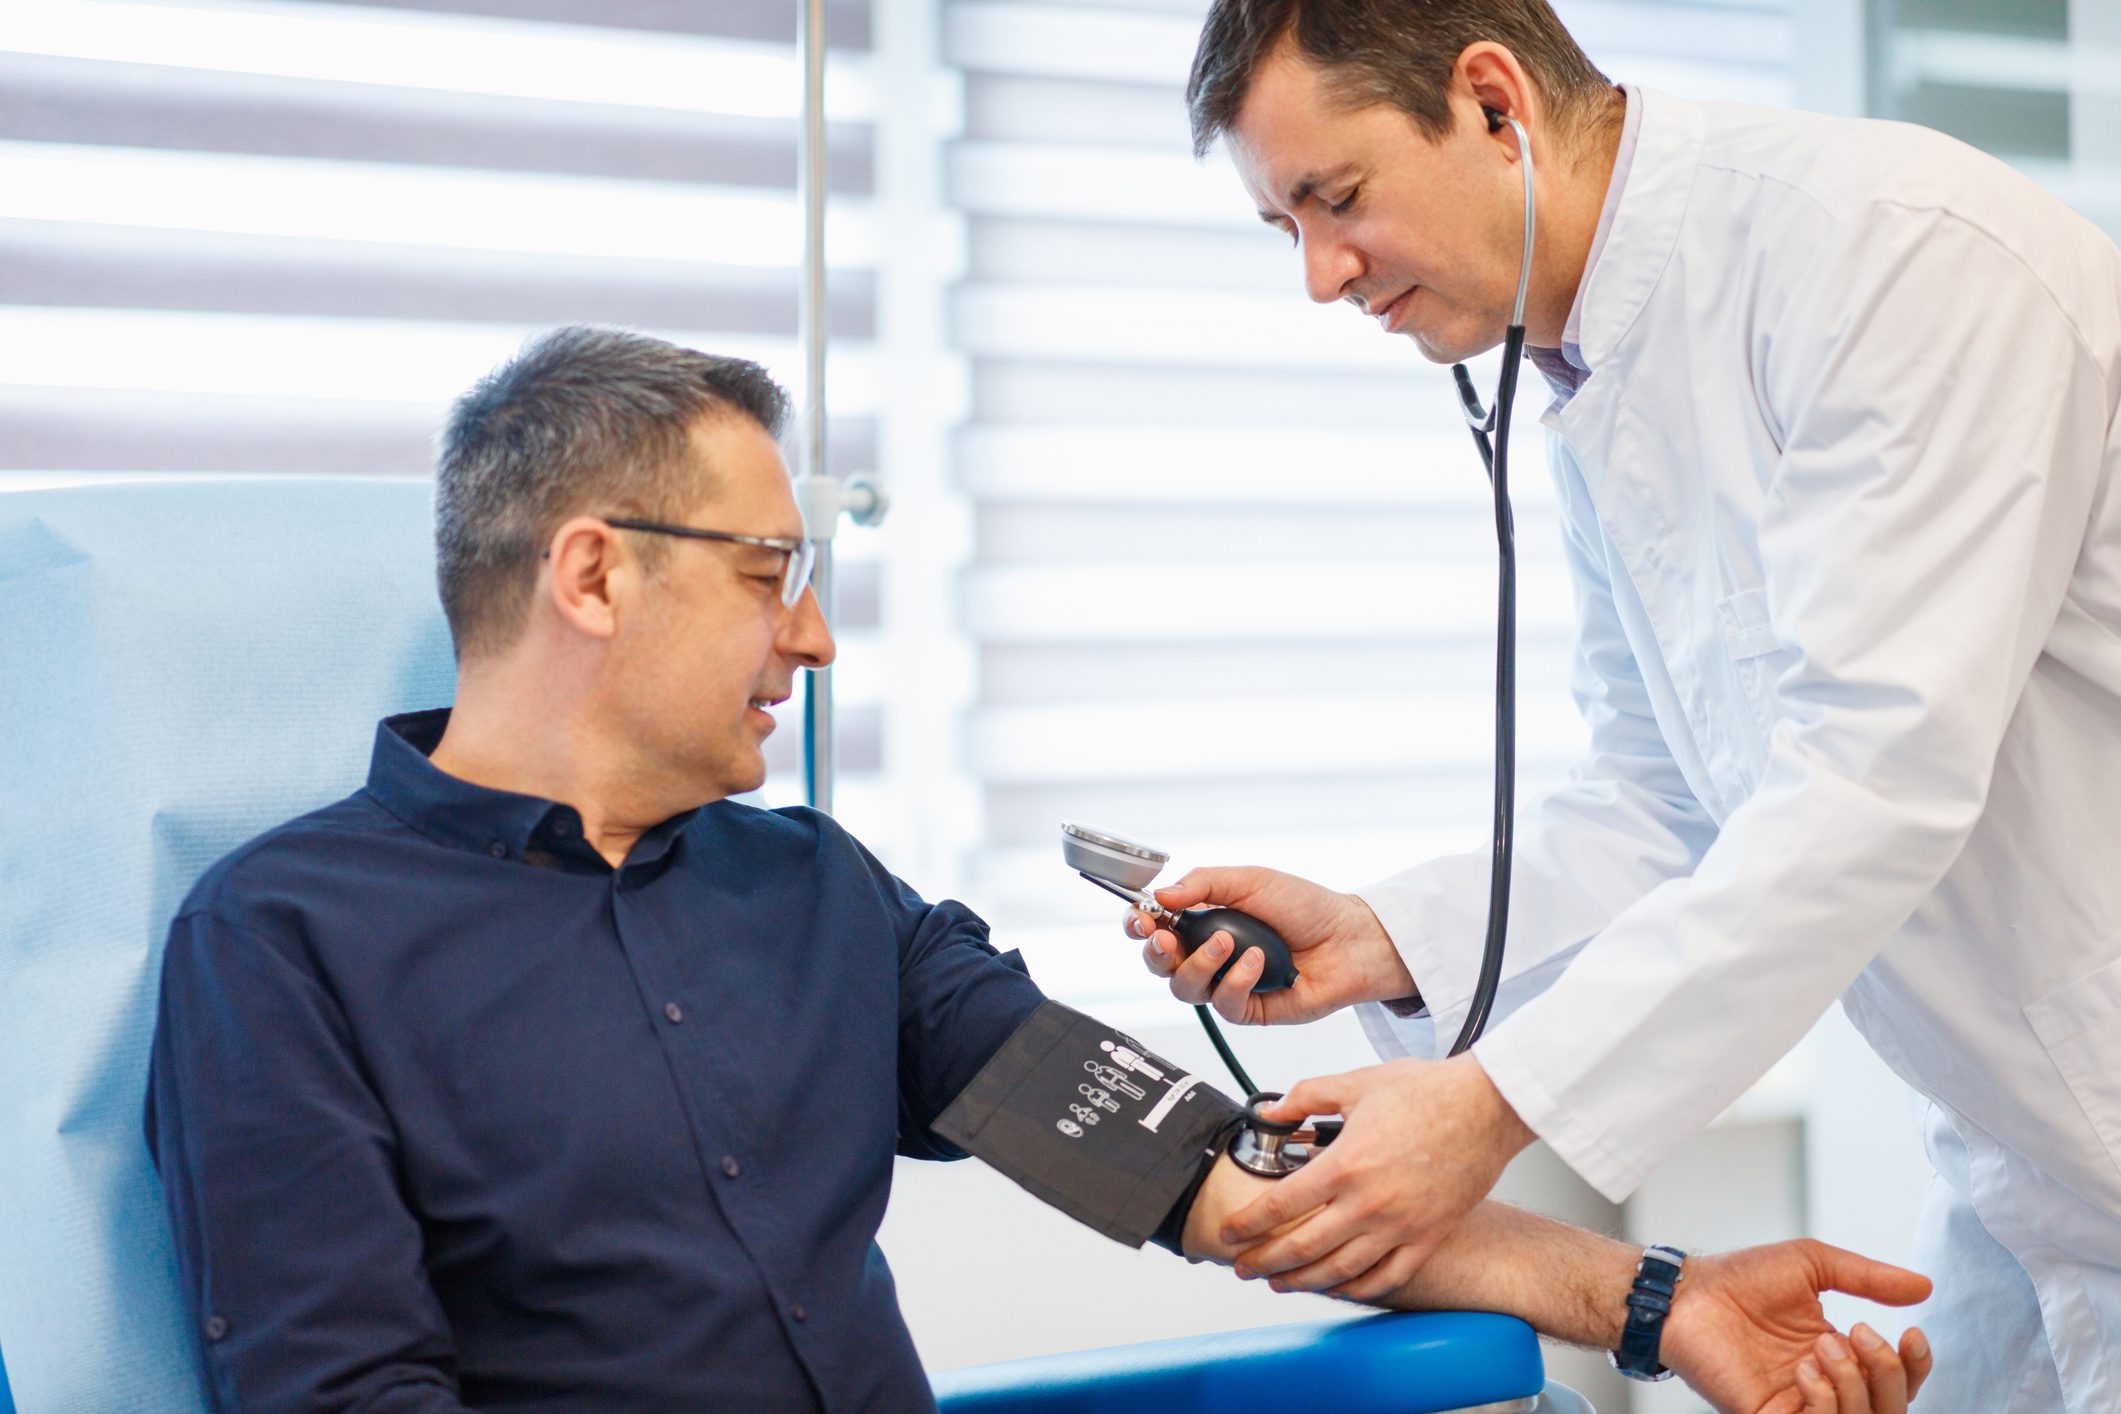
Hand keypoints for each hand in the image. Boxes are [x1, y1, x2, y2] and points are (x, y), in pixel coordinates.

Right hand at [1128, 865, 1414, 1024]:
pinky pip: (1224, 1005)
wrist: (1350, 938)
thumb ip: (1202, 884)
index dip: (1140, 926)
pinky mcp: (1250, 1009)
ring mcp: (1228, 983)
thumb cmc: (1305, 906)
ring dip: (1198, 964)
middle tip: (1165, 937)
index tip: (1141, 919)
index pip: (1156, 927)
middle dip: (1156, 952)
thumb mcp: (1250, 880)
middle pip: (1160, 965)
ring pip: (1185, 989)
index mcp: (1204, 920)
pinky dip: (1235, 981)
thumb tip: (1160, 895)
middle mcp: (1210, 955)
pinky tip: (1256, 962)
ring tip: (1228, 942)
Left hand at [1220, 1053, 1532, 1295]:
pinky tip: (1340, 1287)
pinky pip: (1389, 1276)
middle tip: (1244, 1267)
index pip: (1280, 1205)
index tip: (1230, 1234)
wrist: (1487, 1106)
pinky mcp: (1429, 1236)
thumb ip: (1307, 1097)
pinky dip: (1359, 1289)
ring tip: (1281, 1282)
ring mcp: (1401, 1226)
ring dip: (1304, 1281)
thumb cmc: (1429, 1092)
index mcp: (1346, 1165)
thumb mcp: (1356, 1084)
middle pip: (1303, 1247)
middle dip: (1265, 1262)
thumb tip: (1273, 1111)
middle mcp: (1369, 1203)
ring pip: (1341, 1270)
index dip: (1248, 1224)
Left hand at [1662, 1239, 1933, 1412]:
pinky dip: (1826, 1402)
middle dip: (1888, 1373)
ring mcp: (1800, 1407)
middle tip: (1856, 1332)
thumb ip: (1868, 1277)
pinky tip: (1805, 1369)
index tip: (1912, 1332)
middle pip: (1892, 1408)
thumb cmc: (1742, 1277)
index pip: (1899, 1381)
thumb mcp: (1814, 1265)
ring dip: (1855, 1385)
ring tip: (1822, 1346)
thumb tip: (1924, 1285)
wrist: (1687, 1293)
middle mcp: (1826, 1387)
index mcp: (1840, 1356)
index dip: (1915, 1365)